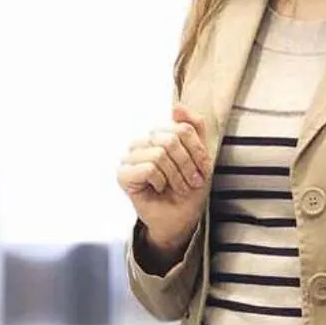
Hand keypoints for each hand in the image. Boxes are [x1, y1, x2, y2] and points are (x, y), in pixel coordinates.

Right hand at [117, 104, 213, 256]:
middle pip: (170, 139)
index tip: (202, 169)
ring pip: (159, 153)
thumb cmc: (188, 189)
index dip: (196, 150)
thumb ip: (193, 128)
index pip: (181, 128)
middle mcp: (142, 143)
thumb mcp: (200, 156)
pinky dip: (160, 182)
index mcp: (158, 135)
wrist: (180, 218)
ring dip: (176, 176)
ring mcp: (130, 158)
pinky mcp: (123, 174)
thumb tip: (176, 106)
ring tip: (177, 187)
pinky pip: (149, 168)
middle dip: (187, 164)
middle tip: (191, 182)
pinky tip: (159, 189)